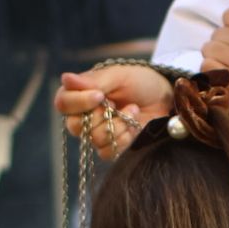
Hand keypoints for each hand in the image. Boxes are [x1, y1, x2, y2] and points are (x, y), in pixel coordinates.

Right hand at [56, 65, 174, 159]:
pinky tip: (134, 126)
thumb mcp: (118, 76)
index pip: (63, 103)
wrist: (165, 98)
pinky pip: (108, 152)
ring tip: (132, 110)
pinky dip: (124, 138)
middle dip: (100, 115)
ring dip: (117, 124)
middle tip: (116, 104)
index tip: (100, 95)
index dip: (79, 102)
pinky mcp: (113, 148)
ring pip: (94, 139)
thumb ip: (93, 81)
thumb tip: (65, 78)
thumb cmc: (140, 82)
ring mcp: (98, 134)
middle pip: (74, 126)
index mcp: (81, 95)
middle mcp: (85, 116)